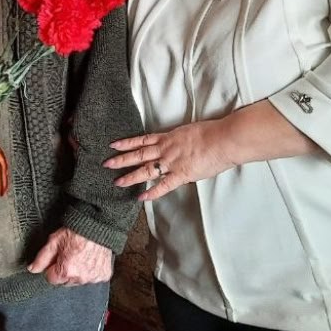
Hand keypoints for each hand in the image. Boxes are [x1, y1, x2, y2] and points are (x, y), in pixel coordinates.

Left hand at [27, 227, 112, 285]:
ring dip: (78, 272)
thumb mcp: (53, 242)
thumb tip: (32, 269)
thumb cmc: (76, 232)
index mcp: (66, 271)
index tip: (57, 258)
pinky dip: (90, 270)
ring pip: (79, 280)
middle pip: (65, 281)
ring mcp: (93, 278)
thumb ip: (41, 258)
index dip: (52, 267)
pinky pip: (93, 277)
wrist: (97, 226)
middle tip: (68, 255)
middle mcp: (81, 278)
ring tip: (80, 256)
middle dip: (64, 271)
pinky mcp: (103, 275)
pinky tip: (89, 259)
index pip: (52, 279)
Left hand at [105, 119, 236, 200]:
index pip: (142, 140)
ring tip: (117, 181)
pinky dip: (152, 192)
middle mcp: (166, 149)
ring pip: (146, 169)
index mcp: (168, 137)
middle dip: (122, 160)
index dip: (127, 143)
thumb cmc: (211, 133)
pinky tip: (141, 197)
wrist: (223, 139)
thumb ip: (180, 141)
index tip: (114, 145)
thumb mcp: (190, 132)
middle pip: (139, 155)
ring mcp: (172, 162)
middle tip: (107, 164)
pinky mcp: (181, 174)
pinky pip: (164, 185)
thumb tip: (177, 150)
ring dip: (131, 176)